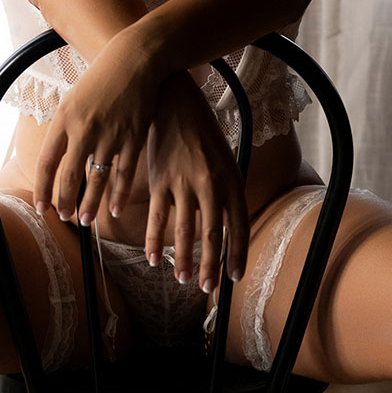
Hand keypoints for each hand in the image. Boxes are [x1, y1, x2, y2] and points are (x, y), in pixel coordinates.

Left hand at [23, 47, 158, 227]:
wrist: (135, 61)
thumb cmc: (100, 80)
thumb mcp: (71, 100)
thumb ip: (63, 129)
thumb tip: (54, 157)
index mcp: (63, 120)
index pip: (46, 162)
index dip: (42, 188)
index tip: (41, 207)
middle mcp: (83, 129)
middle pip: (69, 176)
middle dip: (64, 201)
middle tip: (63, 217)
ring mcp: (110, 135)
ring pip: (96, 179)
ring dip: (90, 203)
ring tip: (85, 221)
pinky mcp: (133, 137)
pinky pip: (123, 173)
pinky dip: (118, 194)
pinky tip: (113, 209)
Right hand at [127, 78, 243, 292]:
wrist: (173, 103)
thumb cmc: (200, 132)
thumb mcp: (223, 159)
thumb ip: (225, 191)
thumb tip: (224, 223)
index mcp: (231, 180)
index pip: (238, 226)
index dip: (236, 254)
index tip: (234, 277)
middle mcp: (210, 185)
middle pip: (212, 235)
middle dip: (210, 266)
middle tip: (207, 289)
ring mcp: (183, 184)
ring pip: (185, 231)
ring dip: (184, 260)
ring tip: (184, 280)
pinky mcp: (159, 181)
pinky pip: (156, 218)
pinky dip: (153, 241)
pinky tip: (153, 259)